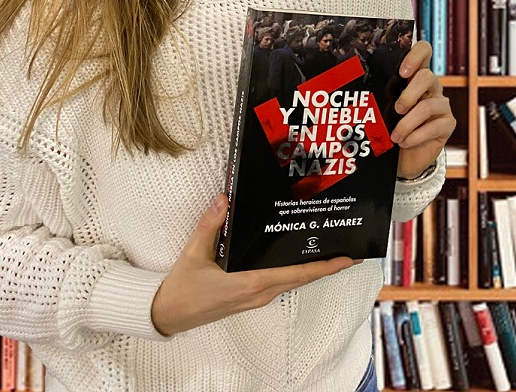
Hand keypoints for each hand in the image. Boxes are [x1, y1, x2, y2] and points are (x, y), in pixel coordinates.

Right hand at [151, 194, 357, 335]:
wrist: (166, 315)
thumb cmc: (181, 288)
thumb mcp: (193, 253)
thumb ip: (210, 224)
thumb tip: (224, 198)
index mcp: (250, 283)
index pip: (296, 274)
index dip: (324, 266)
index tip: (347, 258)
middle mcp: (259, 293)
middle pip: (301, 278)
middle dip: (326, 265)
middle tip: (349, 250)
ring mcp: (256, 297)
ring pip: (293, 281)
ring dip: (313, 269)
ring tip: (331, 251)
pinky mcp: (251, 297)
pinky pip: (281, 283)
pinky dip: (296, 272)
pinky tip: (300, 259)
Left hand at [391, 40, 455, 179]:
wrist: (404, 156)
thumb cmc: (390, 127)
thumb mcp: (382, 108)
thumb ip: (379, 95)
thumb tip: (355, 86)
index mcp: (415, 76)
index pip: (424, 51)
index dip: (416, 56)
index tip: (402, 72)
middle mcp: (431, 87)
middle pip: (427, 77)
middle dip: (409, 94)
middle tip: (397, 109)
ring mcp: (441, 105)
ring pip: (428, 106)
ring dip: (407, 123)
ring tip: (395, 136)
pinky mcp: (448, 124)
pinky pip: (434, 127)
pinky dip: (415, 136)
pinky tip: (404, 142)